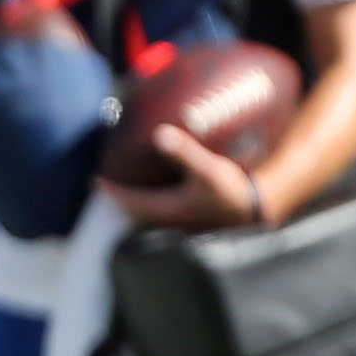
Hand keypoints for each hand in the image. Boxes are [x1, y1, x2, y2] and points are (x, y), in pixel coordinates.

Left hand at [98, 125, 266, 230]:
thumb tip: (159, 134)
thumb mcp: (209, 169)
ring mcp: (184, 221)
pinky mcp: (196, 218)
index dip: (110, 190)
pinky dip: (155, 199)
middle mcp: (172, 219)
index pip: (129, 201)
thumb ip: (184, 152)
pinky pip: (166, 209)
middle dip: (120, 196)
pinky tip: (161, 188)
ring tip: (128, 185)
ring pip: (150, 211)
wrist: (261, 208)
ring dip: (137, 199)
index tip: (94, 179)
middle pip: (136, 210)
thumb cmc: (234, 190)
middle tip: (106, 183)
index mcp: (168, 209)